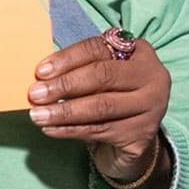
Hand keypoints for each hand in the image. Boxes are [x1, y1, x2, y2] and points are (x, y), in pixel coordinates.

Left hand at [29, 33, 171, 182]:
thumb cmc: (111, 98)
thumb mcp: (101, 78)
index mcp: (139, 52)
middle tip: (35, 94)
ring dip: (64, 111)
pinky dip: (71, 130)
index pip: (99, 48)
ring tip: (38, 115)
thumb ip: (79, 70)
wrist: (134, 139)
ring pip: (100, 106)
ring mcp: (152, 107)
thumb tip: (42, 77)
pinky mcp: (143, 134)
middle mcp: (152, 76)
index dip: (67, 58)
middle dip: (64, 85)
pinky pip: (100, 130)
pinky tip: (51, 130)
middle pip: (103, 75)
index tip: (40, 71)